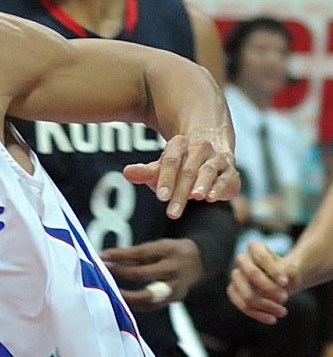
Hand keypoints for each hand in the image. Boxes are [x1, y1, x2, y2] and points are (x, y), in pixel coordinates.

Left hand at [101, 238, 203, 311]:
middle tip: (102, 273)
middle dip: (121, 274)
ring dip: (126, 296)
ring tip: (110, 292)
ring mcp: (176, 286)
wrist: (198, 263)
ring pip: (147, 296)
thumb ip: (133, 255)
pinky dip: (136, 305)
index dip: (119, 255)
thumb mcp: (155, 247)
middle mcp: (173, 269)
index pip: (140, 253)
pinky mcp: (175, 299)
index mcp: (169, 250)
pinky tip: (122, 301)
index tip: (101, 256)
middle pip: (143, 274)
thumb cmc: (169, 253)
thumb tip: (105, 259)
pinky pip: (152, 306)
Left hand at [124, 136, 238, 219]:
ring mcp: (217, 158)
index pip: (171, 160)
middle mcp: (200, 148)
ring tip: (195, 197)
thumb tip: (126, 172)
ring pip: (209, 170)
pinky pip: (226, 177)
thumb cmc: (179, 168)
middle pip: (189, 170)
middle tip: (171, 212)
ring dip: (202, 184)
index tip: (160, 197)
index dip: (166, 178)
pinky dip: (219, 187)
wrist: (208, 159)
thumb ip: (145, 172)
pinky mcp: (230, 171)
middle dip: (180, 192)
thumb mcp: (160, 170)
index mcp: (180, 144)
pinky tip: (211, 198)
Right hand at [228, 240, 300, 323]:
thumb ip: (290, 273)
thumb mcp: (293, 271)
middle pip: (251, 274)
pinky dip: (259, 314)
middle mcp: (242, 260)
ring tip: (283, 312)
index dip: (273, 271)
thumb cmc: (288, 274)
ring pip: (246, 294)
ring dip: (266, 305)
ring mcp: (235, 277)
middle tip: (285, 298)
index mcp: (255, 247)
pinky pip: (243, 306)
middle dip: (269, 288)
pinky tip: (273, 319)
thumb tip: (284, 282)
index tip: (286, 283)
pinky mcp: (233, 292)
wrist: (283, 282)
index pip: (261, 258)